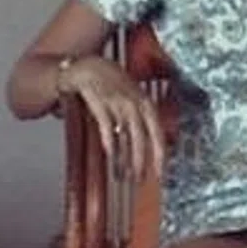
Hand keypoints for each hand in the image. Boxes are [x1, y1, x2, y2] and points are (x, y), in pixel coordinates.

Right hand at [58, 55, 165, 180]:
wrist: (86, 67)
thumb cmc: (110, 84)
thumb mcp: (131, 97)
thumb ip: (140, 118)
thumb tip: (148, 145)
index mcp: (145, 103)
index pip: (157, 133)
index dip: (160, 155)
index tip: (160, 174)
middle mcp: (134, 102)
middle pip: (141, 138)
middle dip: (140, 162)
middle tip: (138, 180)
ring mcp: (116, 101)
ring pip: (124, 136)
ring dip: (123, 158)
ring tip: (122, 175)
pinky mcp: (99, 102)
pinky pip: (106, 127)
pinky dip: (109, 143)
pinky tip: (110, 156)